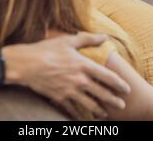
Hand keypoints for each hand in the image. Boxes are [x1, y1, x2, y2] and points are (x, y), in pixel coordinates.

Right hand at [2, 33, 130, 118]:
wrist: (25, 64)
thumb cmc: (47, 49)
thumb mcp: (68, 40)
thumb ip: (88, 39)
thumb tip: (105, 37)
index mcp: (84, 65)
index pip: (108, 77)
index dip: (119, 84)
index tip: (127, 89)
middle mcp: (79, 80)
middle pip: (102, 94)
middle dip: (114, 101)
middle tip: (122, 106)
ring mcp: (70, 91)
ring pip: (89, 104)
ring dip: (99, 110)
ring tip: (105, 113)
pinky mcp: (59, 98)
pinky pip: (72, 109)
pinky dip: (78, 114)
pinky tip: (81, 117)